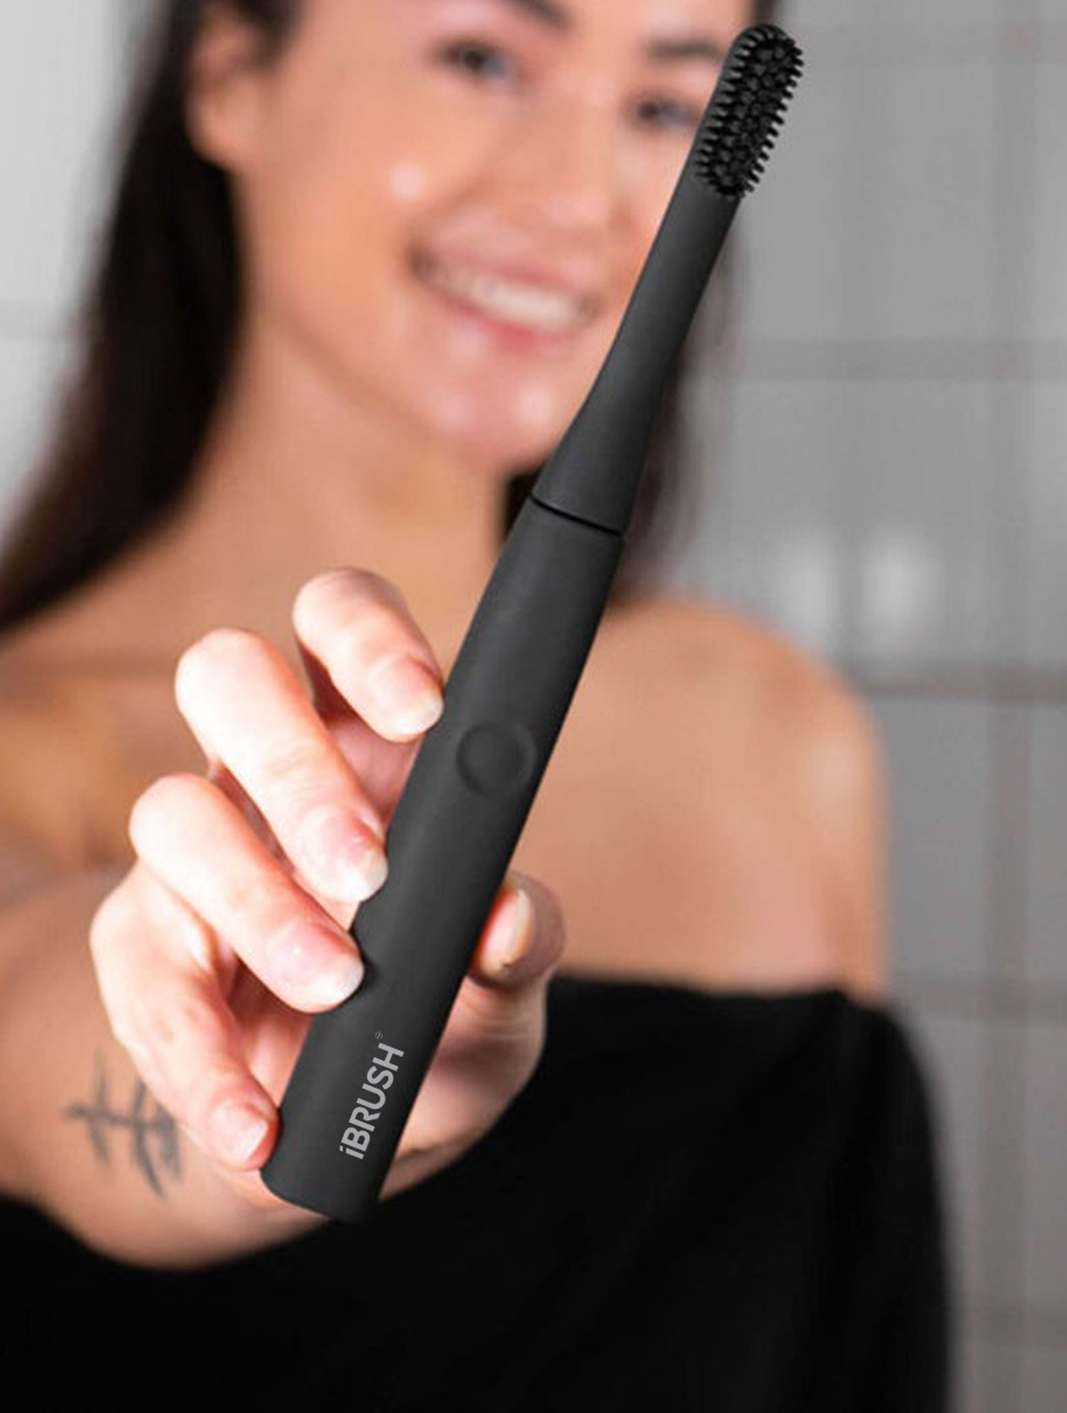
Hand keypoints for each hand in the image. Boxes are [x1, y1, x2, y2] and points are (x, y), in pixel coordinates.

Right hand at [88, 567, 565, 1236]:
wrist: (332, 1132)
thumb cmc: (434, 1030)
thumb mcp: (495, 1008)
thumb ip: (513, 958)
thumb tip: (511, 917)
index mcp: (369, 745)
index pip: (338, 621)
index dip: (367, 637)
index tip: (424, 710)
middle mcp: (267, 775)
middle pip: (227, 674)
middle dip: (293, 763)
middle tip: (367, 868)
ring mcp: (193, 854)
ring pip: (171, 812)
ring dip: (257, 905)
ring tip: (335, 987)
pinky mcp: (139, 948)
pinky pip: (141, 975)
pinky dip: (199, 1055)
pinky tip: (256, 1121)